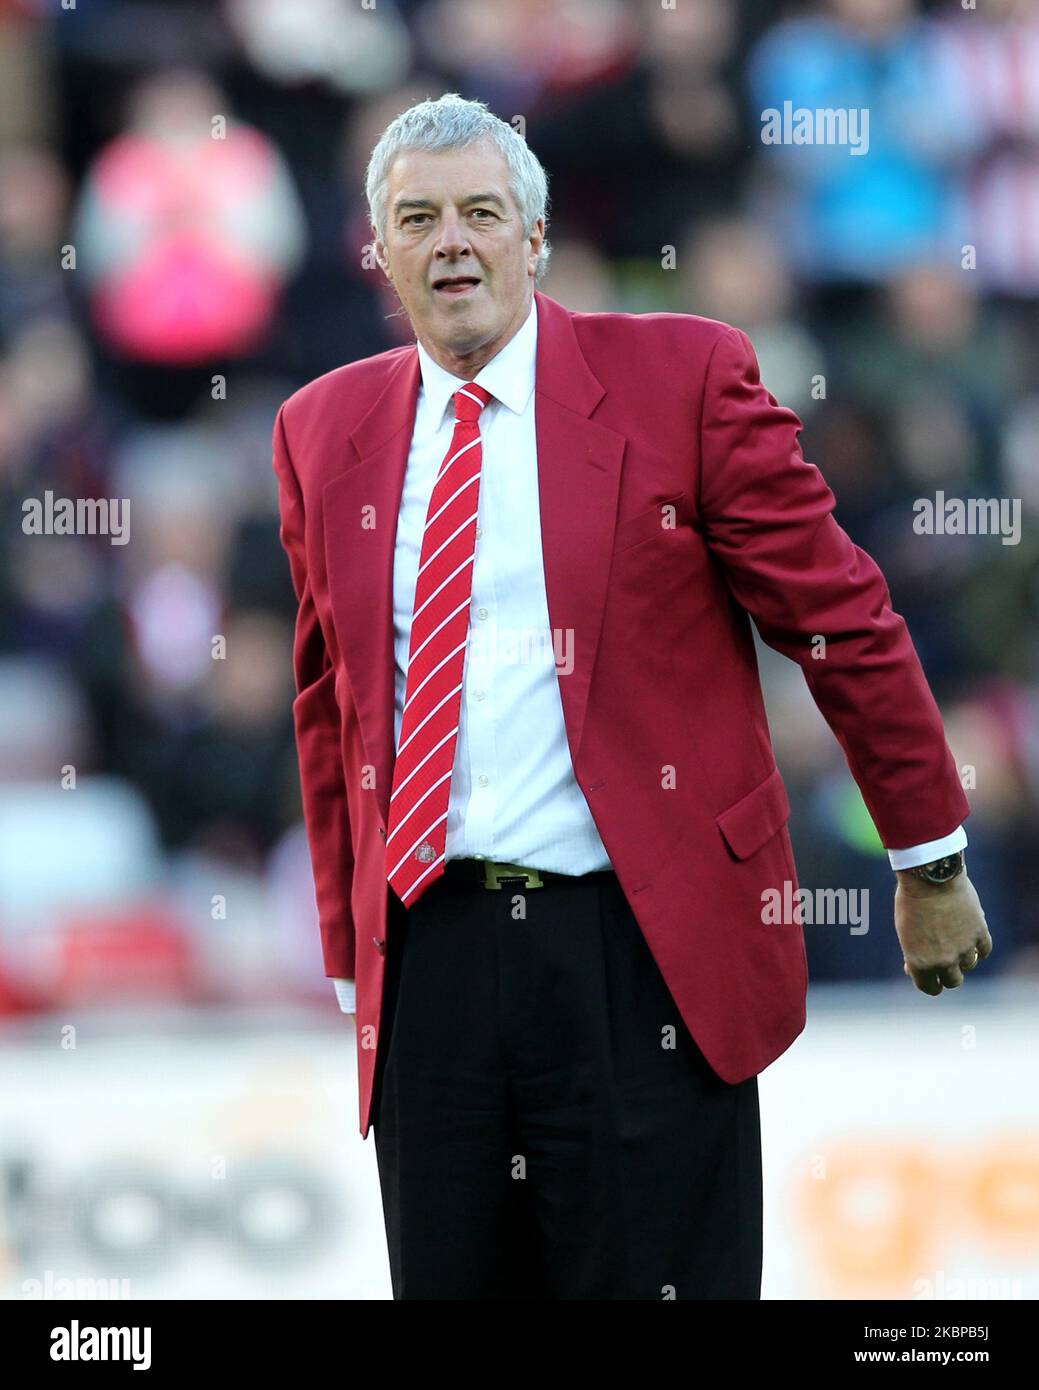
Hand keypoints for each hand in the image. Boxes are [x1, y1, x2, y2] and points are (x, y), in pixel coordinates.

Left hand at [894, 869, 991, 994]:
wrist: (931, 877)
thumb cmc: (911, 900)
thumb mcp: (904, 930)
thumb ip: (913, 952)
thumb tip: (913, 968)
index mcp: (919, 962)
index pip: (929, 988)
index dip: (930, 983)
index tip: (931, 977)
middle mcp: (943, 961)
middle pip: (953, 981)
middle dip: (948, 974)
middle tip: (946, 963)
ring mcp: (964, 949)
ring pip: (969, 966)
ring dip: (964, 958)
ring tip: (956, 941)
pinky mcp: (979, 933)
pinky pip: (984, 950)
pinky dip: (979, 947)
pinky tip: (973, 939)